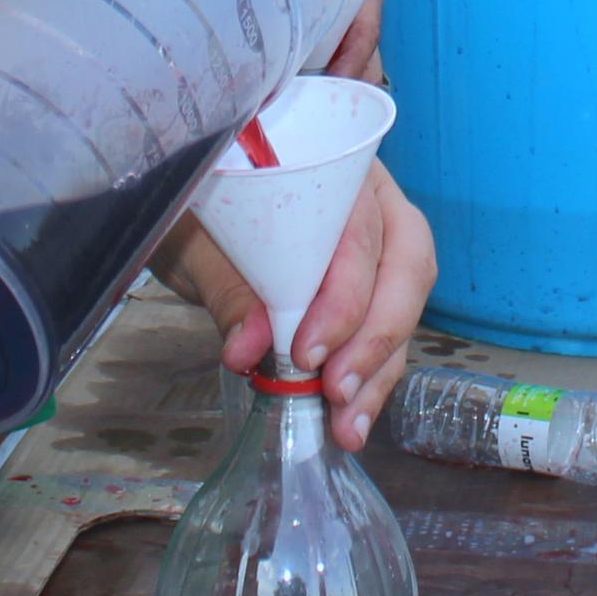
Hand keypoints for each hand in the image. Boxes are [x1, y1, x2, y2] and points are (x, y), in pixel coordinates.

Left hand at [161, 166, 437, 450]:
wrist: (191, 214)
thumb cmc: (197, 211)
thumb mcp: (198, 242)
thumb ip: (228, 288)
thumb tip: (250, 351)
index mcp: (336, 170)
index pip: (360, 231)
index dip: (344, 297)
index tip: (305, 353)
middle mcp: (374, 201)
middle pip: (404, 267)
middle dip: (374, 339)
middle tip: (335, 394)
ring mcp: (381, 244)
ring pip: (403, 304)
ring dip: (379, 369)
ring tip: (347, 425)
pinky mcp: (373, 288)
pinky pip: (387, 330)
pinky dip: (372, 376)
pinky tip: (351, 415)